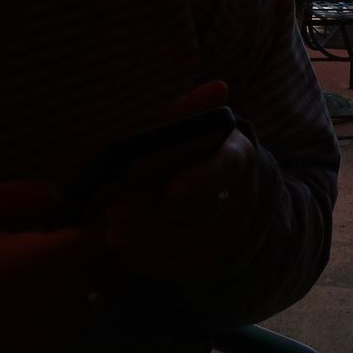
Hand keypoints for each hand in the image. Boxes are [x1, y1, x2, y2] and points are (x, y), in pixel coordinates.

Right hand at [0, 182, 102, 352]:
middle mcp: (48, 297)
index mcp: (27, 261)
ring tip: (77, 246)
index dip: (109, 216)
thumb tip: (64, 193)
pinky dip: (90, 288)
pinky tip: (65, 274)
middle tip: (96, 219)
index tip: (104, 201)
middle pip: (110, 262)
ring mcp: (54, 324)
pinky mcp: (54, 341)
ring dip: (104, 264)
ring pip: (107, 286)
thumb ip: (21, 194)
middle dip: (112, 237)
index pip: (95, 238)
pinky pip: (90, 308)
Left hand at [100, 81, 264, 282]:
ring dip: (148, 239)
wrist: (215, 192)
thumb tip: (219, 87)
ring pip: (192, 242)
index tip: (171, 188)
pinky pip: (185, 266)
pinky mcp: (213, 259)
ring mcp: (230, 233)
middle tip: (112, 213)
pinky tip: (125, 255)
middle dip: (153, 212)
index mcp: (239, 157)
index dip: (201, 179)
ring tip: (110, 236)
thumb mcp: (192, 129)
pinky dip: (153, 262)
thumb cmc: (191, 152)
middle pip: (201, 210)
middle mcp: (243, 198)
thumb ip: (193, 111)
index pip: (227, 168)